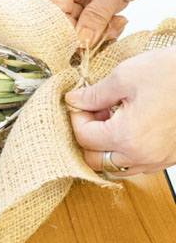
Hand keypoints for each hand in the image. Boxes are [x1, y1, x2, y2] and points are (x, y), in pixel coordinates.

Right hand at [48, 0, 175, 46]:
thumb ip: (96, 16)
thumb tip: (82, 41)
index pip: (56, 12)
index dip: (66, 31)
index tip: (80, 46)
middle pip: (70, 20)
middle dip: (87, 32)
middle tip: (103, 38)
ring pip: (86, 22)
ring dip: (100, 30)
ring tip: (117, 26)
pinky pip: (99, 18)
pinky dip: (108, 25)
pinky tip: (121, 20)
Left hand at [65, 46, 175, 174]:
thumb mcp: (127, 75)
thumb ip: (95, 94)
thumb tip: (75, 101)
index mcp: (127, 136)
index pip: (84, 137)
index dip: (77, 118)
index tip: (80, 103)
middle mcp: (142, 155)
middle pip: (95, 160)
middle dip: (87, 137)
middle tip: (93, 112)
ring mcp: (158, 160)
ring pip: (115, 167)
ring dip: (105, 147)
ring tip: (112, 119)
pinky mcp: (170, 158)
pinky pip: (138, 164)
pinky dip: (125, 151)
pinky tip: (130, 126)